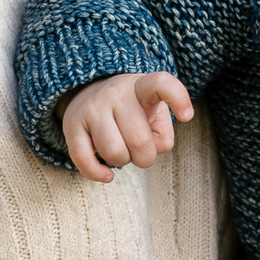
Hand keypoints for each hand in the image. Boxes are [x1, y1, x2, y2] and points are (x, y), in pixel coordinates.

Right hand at [59, 71, 193, 182]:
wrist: (89, 91)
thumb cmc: (132, 110)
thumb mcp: (153, 112)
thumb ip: (162, 133)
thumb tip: (153, 149)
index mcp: (141, 86)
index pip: (161, 84)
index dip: (178, 98)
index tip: (187, 116)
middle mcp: (116, 94)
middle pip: (139, 139)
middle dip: (145, 157)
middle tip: (141, 151)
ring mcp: (91, 109)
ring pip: (113, 152)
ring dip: (123, 162)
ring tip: (122, 151)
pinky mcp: (72, 126)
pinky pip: (83, 160)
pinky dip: (98, 174)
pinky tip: (108, 175)